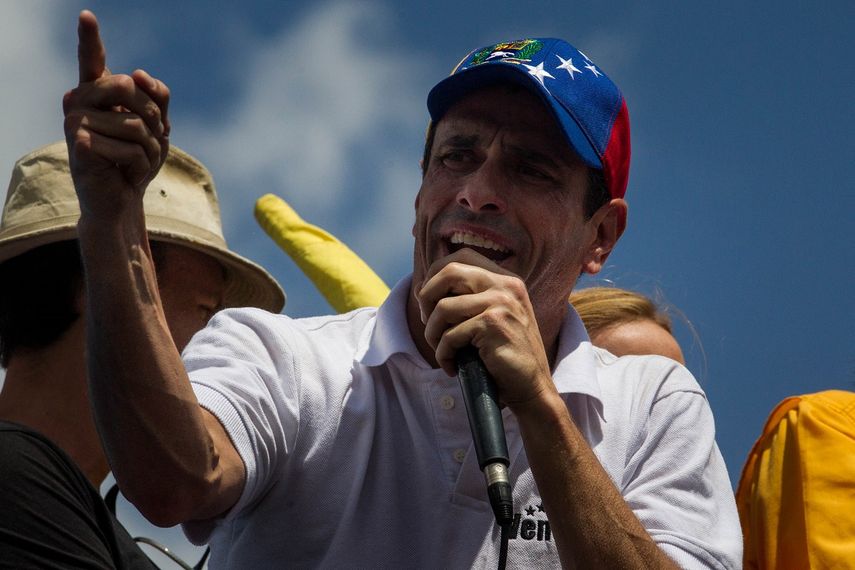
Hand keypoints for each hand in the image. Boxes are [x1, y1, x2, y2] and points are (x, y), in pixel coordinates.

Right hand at [63, 10, 169, 220]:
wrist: (123, 198)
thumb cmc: (137, 159)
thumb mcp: (158, 126)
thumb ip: (157, 97)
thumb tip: (139, 73)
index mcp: (98, 93)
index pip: (92, 60)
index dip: (89, 38)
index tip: (86, 15)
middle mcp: (80, 102)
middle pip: (128, 86)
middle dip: (153, 117)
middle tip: (151, 139)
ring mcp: (76, 123)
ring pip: (136, 124)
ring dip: (150, 150)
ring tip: (137, 162)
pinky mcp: (81, 147)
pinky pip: (131, 150)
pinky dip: (140, 166)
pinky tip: (126, 174)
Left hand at [416, 248, 554, 408]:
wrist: (532, 387)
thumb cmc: (505, 356)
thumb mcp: (493, 316)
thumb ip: (470, 297)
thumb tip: (422, 287)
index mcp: (506, 280)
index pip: (462, 256)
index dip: (436, 275)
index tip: (429, 301)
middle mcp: (506, 286)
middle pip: (449, 271)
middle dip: (427, 297)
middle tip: (428, 322)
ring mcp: (501, 303)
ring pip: (443, 307)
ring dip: (432, 333)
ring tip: (442, 351)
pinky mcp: (493, 324)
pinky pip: (450, 335)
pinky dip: (443, 354)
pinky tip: (452, 366)